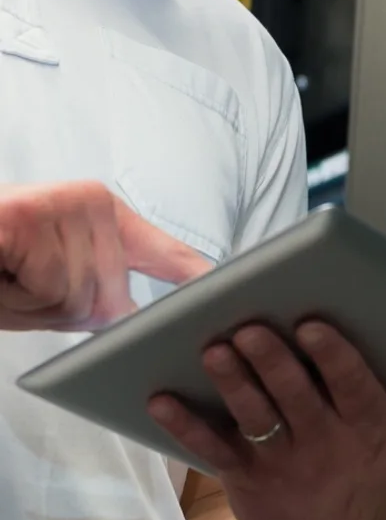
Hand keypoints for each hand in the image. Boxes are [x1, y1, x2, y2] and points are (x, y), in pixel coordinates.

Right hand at [0, 180, 210, 330]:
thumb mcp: (49, 285)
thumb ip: (96, 296)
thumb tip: (131, 314)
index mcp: (102, 214)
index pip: (163, 250)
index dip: (195, 276)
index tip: (229, 291)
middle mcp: (93, 204)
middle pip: (111, 297)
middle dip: (66, 310)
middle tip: (22, 283)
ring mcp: (65, 208)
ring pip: (78, 299)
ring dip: (37, 303)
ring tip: (7, 276)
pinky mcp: (33, 217)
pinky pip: (49, 287)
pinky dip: (20, 295)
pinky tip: (2, 271)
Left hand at [147, 322, 385, 519]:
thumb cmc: (382, 484)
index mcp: (371, 430)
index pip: (352, 389)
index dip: (333, 358)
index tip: (316, 324)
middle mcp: (325, 447)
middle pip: (294, 397)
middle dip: (271, 361)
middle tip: (250, 325)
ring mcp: (282, 464)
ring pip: (253, 417)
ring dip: (231, 382)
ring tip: (213, 346)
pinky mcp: (245, 478)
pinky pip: (211, 450)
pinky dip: (185, 424)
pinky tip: (159, 396)